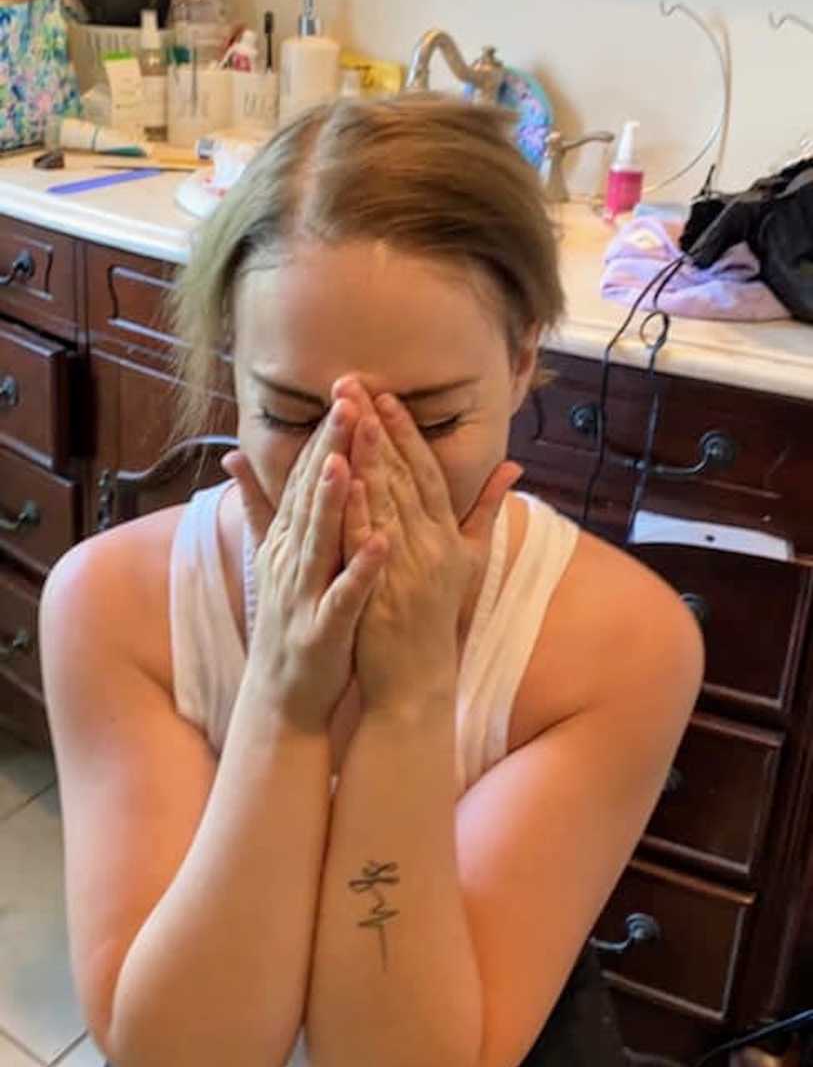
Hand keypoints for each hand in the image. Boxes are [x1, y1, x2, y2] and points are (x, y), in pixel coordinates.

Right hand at [228, 401, 387, 732]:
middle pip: (311, 495)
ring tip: (347, 461)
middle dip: (330, 448)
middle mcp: (290, 557)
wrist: (284, 695)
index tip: (345, 390)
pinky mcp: (322, 629)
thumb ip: (261, 504)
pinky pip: (344, 596)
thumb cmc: (292, 616)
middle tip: (348, 401)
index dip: (324, 432)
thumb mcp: (274, 555)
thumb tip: (233, 454)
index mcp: (287, 538)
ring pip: (320, 540)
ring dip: (332, 501)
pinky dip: (360, 570)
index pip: (305, 475)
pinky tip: (380, 544)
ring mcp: (303, 593)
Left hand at [333, 380, 521, 715]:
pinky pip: (367, 542)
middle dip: (377, 427)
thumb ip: (487, 512)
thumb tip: (512, 466)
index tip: (386, 395)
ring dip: (362, 454)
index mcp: (448, 536)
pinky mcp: (381, 591)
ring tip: (343, 415)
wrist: (416, 682)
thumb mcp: (470, 562)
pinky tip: (339, 477)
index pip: (426, 472)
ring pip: (384, 501)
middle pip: (402, 476)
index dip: (406, 432)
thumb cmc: (437, 619)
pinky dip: (355, 508)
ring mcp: (407, 569)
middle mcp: (431, 546)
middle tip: (354, 385)